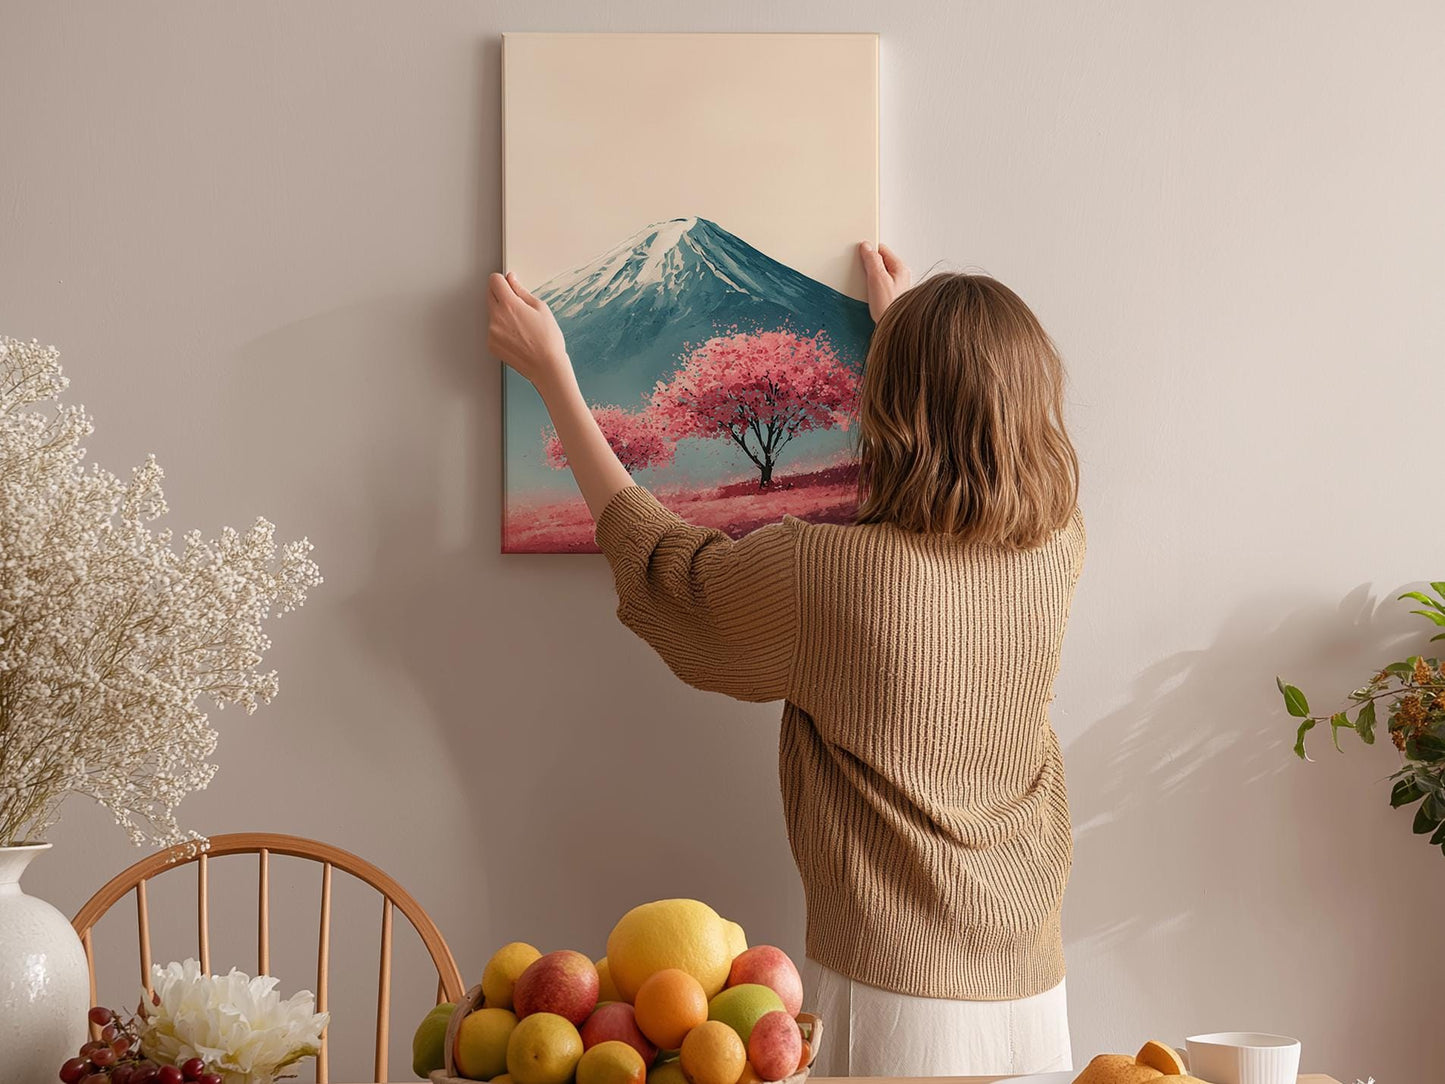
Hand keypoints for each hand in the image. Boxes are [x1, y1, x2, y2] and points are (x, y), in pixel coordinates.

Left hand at [487, 271, 572, 392]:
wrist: (546, 367)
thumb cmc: (548, 340)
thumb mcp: (540, 308)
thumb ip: (521, 291)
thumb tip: (511, 280)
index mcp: (509, 305)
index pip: (494, 280)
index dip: (502, 280)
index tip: (508, 284)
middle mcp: (496, 317)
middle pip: (489, 294)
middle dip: (501, 295)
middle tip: (518, 305)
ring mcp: (491, 332)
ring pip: (492, 313)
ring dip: (501, 314)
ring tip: (521, 326)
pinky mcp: (491, 344)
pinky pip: (493, 330)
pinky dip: (501, 330)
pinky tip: (517, 337)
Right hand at [858, 241, 911, 320]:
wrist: (894, 330)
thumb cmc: (889, 308)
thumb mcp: (878, 280)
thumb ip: (872, 261)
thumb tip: (867, 247)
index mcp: (900, 268)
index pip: (882, 249)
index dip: (869, 251)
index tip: (859, 255)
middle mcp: (900, 276)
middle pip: (880, 262)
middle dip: (868, 265)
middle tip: (861, 273)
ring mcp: (895, 286)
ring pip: (878, 274)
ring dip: (869, 278)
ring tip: (865, 287)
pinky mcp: (889, 296)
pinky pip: (878, 286)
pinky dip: (870, 288)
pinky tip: (867, 295)